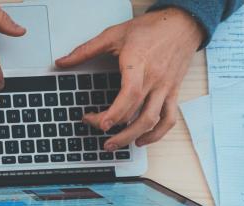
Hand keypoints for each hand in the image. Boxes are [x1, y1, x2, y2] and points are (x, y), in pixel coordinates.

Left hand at [56, 7, 204, 149]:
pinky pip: (169, 118)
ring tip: (114, 144)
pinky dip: (157, 134)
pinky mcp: (173, 92)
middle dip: (114, 128)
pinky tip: (141, 139)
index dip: (115, 112)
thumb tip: (62, 62)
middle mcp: (155, 79)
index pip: (130, 94)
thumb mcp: (114, 34)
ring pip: (153, 120)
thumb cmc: (150, 29)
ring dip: (132, 136)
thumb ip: (86, 50)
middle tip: (96, 131)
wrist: (182, 24)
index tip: (100, 123)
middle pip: (137, 113)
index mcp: (139, 64)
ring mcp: (165, 88)